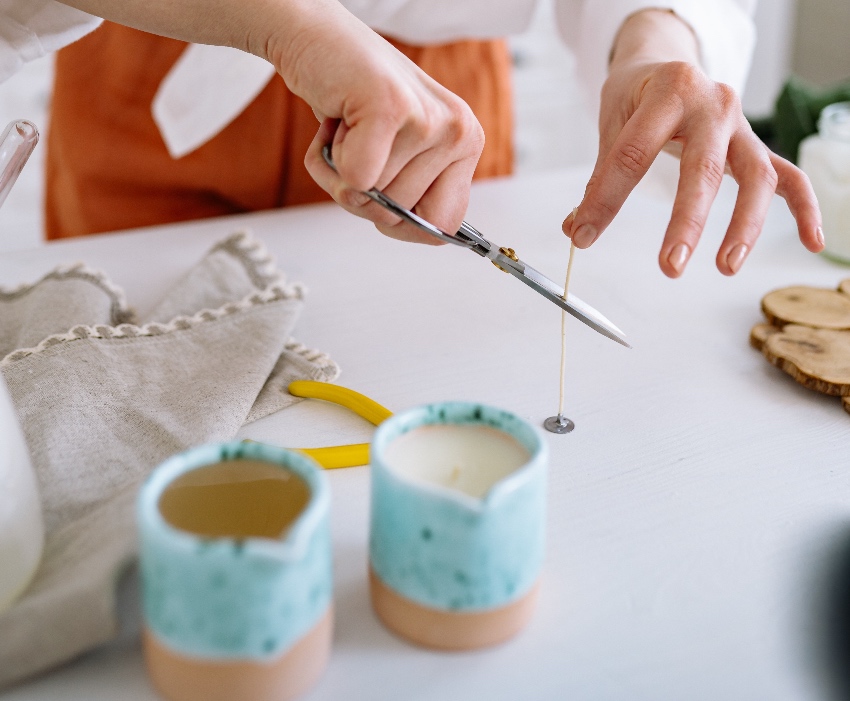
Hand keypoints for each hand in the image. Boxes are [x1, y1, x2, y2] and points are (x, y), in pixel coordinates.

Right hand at [270, 0, 483, 243]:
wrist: (316, 40)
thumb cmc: (354, 100)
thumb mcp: (396, 155)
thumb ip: (405, 199)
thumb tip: (398, 227)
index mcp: (466, 143)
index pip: (446, 224)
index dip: (405, 226)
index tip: (382, 197)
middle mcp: (457, 129)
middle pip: (402, 217)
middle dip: (364, 194)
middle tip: (358, 147)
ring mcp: (427, 117)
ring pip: (374, 199)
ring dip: (340, 172)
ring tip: (346, 129)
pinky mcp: (389, 107)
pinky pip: (355, 179)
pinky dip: (329, 162)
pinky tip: (335, 123)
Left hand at [563, 10, 823, 277]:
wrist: (669, 63)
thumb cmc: (638, 94)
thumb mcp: (612, 122)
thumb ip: (600, 177)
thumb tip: (575, 229)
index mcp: (669, 91)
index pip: (634, 154)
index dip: (605, 200)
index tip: (583, 236)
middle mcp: (713, 105)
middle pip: (705, 169)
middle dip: (687, 222)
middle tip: (669, 266)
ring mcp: (741, 127)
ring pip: (757, 178)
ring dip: (745, 225)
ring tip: (725, 267)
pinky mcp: (756, 145)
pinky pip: (789, 176)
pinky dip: (806, 209)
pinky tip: (812, 242)